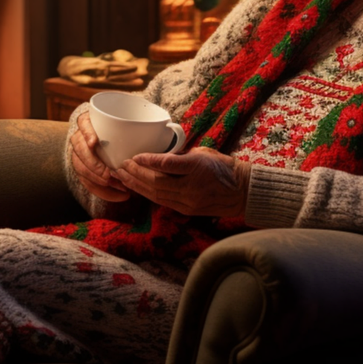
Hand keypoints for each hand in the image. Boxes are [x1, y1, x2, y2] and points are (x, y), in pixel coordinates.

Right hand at [69, 111, 130, 202]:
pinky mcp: (83, 168)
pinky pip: (86, 181)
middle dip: (93, 164)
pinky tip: (115, 194)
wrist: (114, 139)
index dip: (87, 133)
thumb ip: (137, 127)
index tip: (94, 143)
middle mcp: (81, 136)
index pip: (83, 124)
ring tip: (114, 185)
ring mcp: (79, 153)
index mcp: (90, 121)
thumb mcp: (128, 126)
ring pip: (80, 166)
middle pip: (79, 149)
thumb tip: (162, 129)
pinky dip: (100, 190)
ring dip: (95, 179)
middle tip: (108, 175)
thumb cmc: (124, 130)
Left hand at [115, 148, 250, 217]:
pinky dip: (147, 194)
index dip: (149, 161)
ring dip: (137, 185)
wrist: (242, 192)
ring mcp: (188, 202)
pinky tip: (136, 188)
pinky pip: (162, 201)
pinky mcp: (186, 210)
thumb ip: (181, 156)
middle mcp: (191, 187)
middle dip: (135, 174)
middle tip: (120, 165)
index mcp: (197, 168)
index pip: (168, 165)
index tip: (135, 156)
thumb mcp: (204, 153)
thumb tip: (159, 158)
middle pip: (157, 182)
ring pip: (156, 194)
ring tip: (122, 177)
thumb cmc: (224, 167)